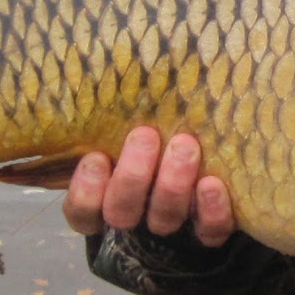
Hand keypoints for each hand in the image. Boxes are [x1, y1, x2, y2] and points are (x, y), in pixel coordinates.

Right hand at [63, 127, 235, 245]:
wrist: (208, 147)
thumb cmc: (156, 126)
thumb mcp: (126, 120)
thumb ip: (116, 112)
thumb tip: (99, 63)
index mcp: (104, 196)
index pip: (82, 211)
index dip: (86, 191)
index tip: (96, 157)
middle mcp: (135, 214)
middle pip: (122, 211)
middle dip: (133, 175)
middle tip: (145, 135)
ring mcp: (171, 225)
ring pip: (164, 219)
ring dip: (172, 184)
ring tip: (184, 146)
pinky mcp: (208, 230)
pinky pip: (208, 232)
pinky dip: (211, 211)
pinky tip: (212, 184)